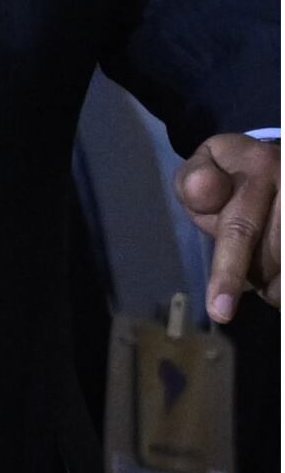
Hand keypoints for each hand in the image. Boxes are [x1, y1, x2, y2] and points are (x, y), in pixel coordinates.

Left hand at [174, 134, 279, 321]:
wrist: (274, 160)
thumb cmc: (230, 174)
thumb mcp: (204, 169)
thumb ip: (195, 183)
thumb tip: (202, 190)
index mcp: (257, 167)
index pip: (241, 229)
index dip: (229, 272)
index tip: (220, 312)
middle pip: (273, 258)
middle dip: (254, 273)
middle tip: (243, 267)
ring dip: (276, 283)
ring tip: (263, 270)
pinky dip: (284, 284)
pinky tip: (277, 277)